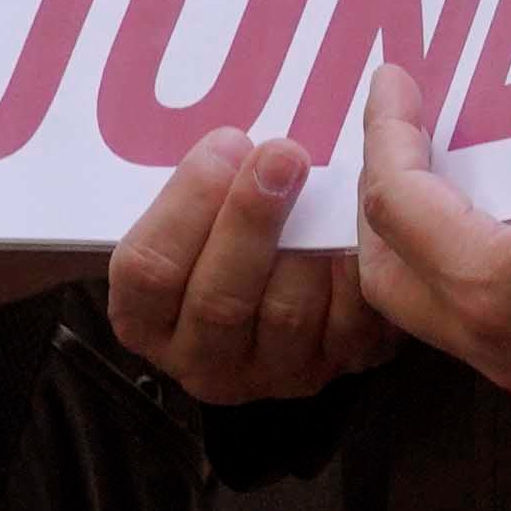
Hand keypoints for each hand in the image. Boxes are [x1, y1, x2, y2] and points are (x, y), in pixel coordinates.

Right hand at [106, 125, 392, 404]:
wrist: (285, 284)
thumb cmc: (220, 234)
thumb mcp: (185, 218)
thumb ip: (192, 189)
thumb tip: (223, 136)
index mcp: (145, 318)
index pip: (146, 270)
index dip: (186, 204)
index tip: (227, 143)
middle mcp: (201, 359)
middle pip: (218, 298)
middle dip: (252, 218)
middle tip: (284, 154)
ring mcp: (270, 373)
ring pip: (287, 313)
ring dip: (311, 243)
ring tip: (331, 183)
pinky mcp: (336, 366)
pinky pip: (351, 323)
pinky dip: (359, 271)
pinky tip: (366, 224)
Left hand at [346, 67, 510, 398]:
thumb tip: (455, 105)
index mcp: (499, 286)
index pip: (398, 205)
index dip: (386, 133)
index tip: (392, 80)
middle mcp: (495, 342)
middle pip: (384, 272)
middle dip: (376, 196)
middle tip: (398, 127)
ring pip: (418, 305)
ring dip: (406, 236)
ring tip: (427, 167)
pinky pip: (463, 321)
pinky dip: (447, 266)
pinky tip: (475, 213)